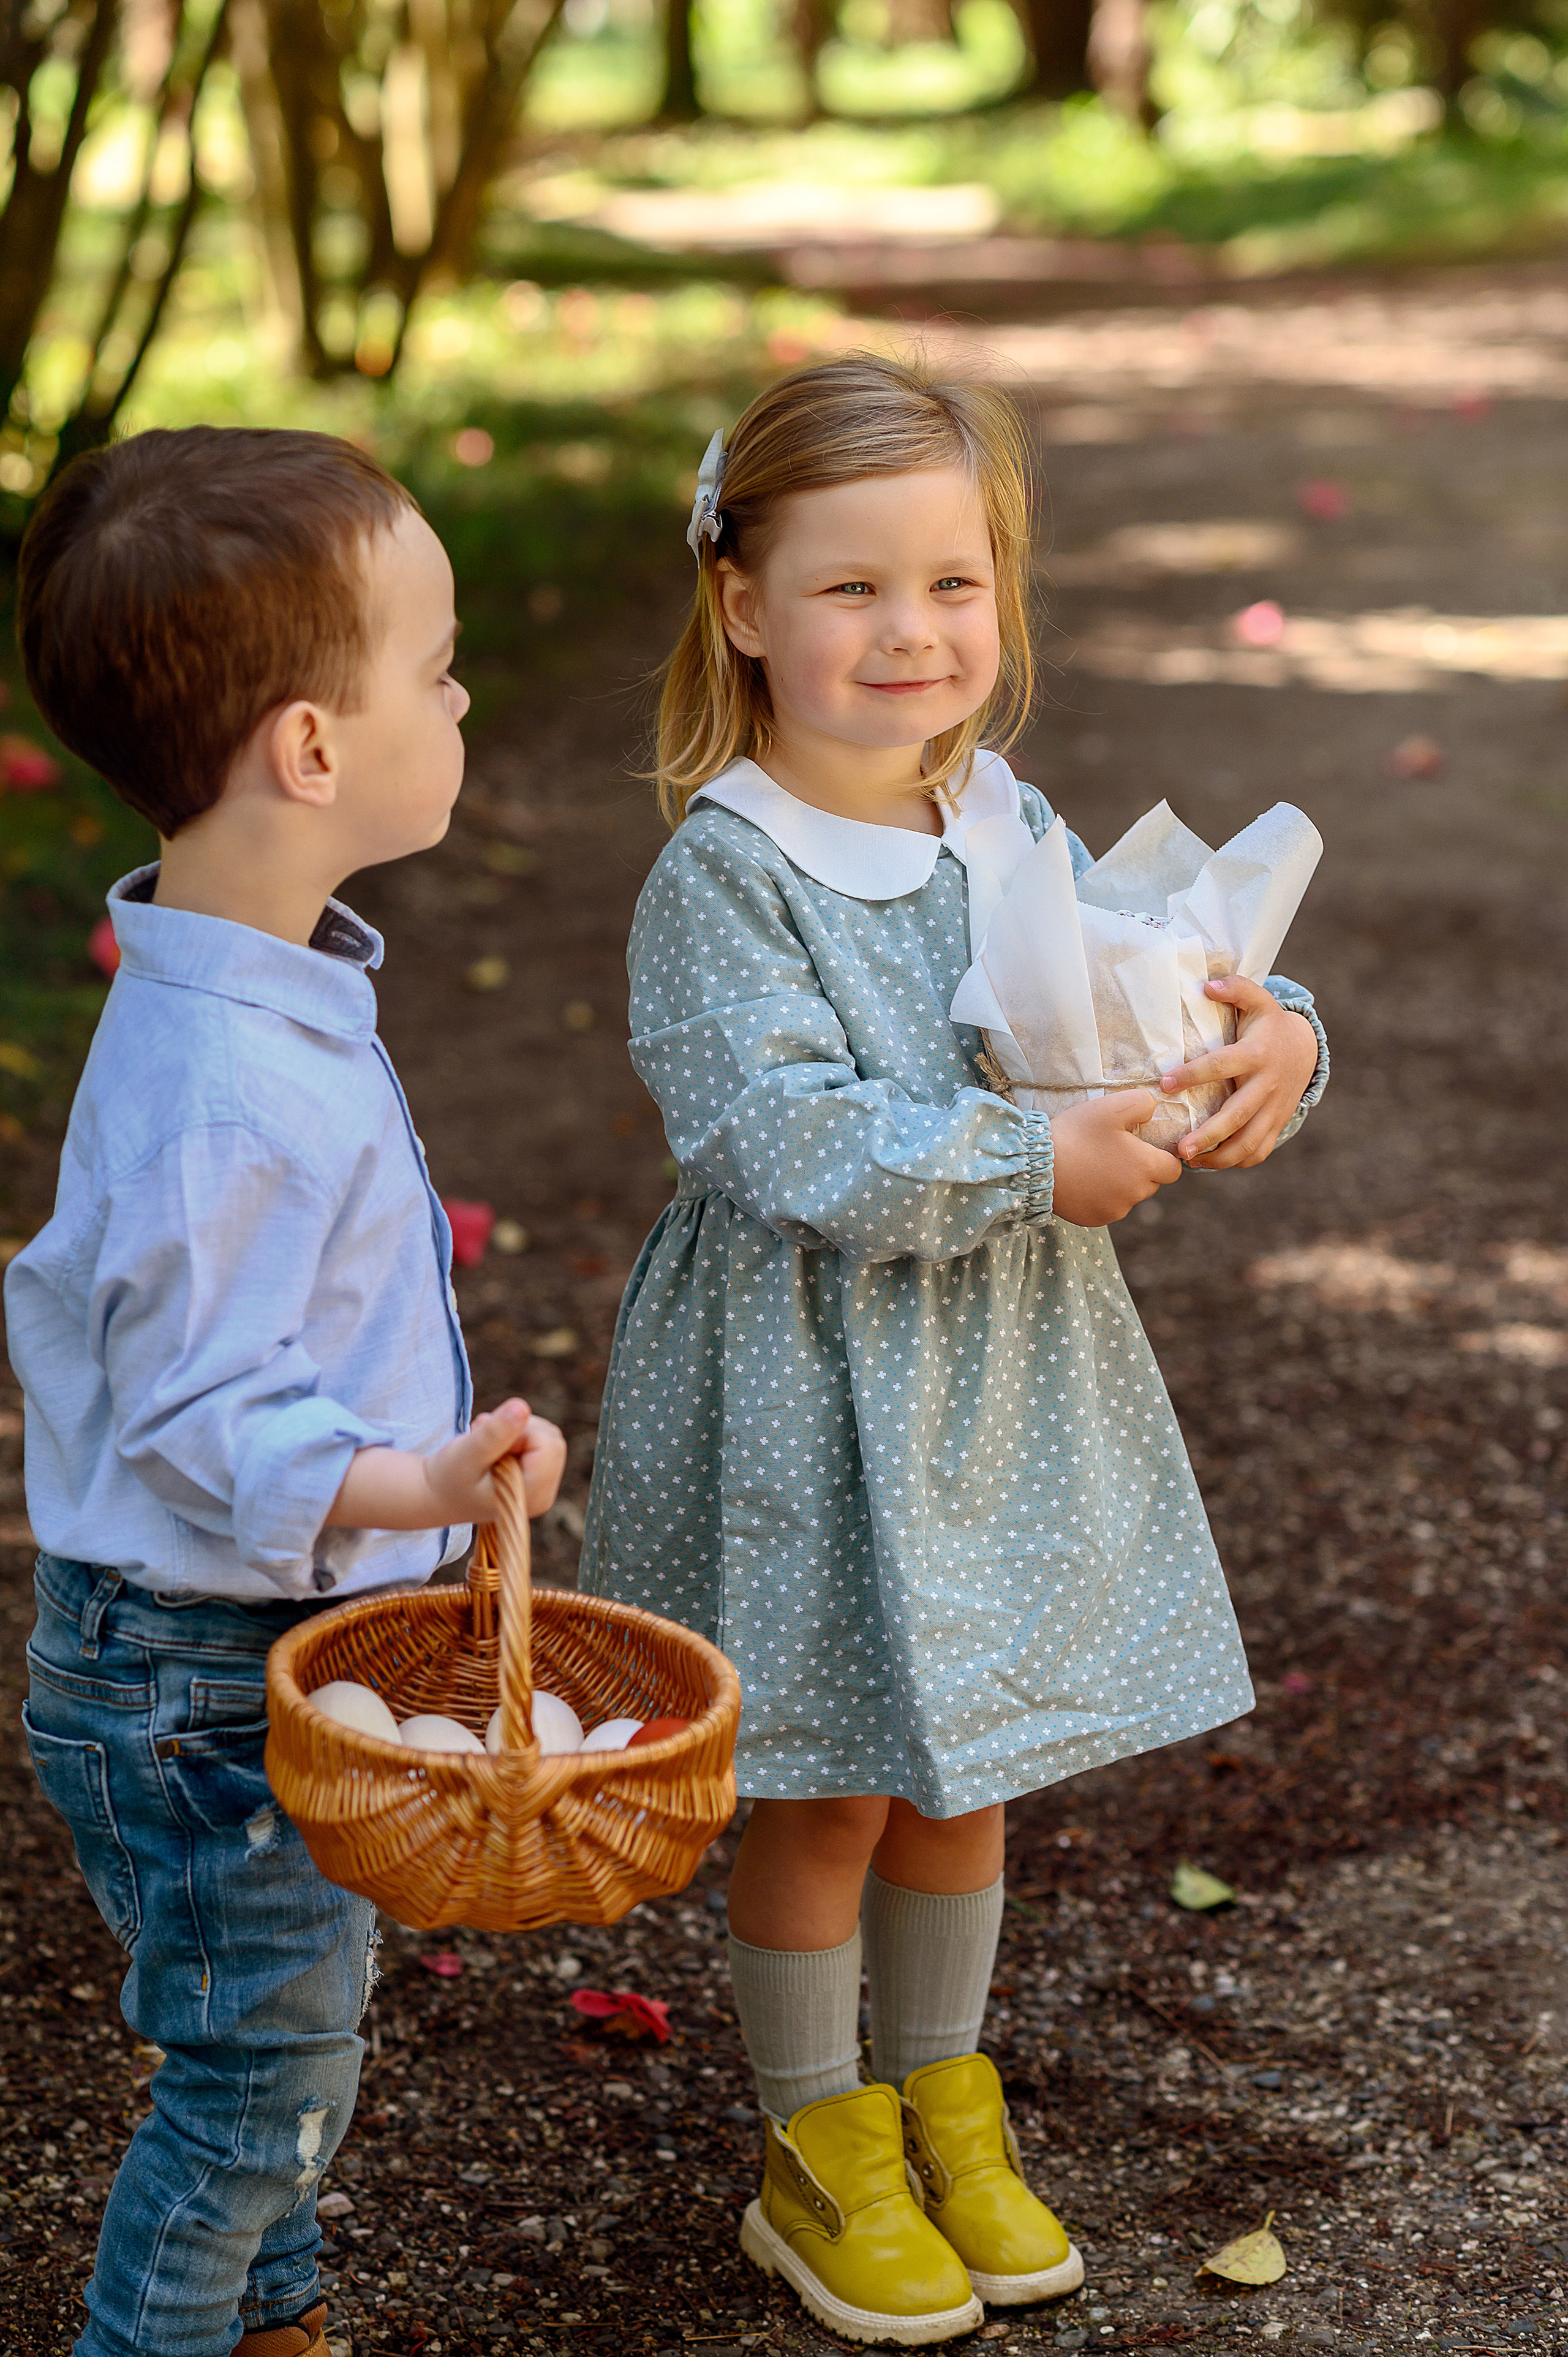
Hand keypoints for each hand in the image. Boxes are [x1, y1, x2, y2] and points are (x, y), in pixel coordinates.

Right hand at [325, 1398, 567, 1532]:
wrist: (430, 1495)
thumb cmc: (444, 1478)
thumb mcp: (465, 1454)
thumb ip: (494, 1433)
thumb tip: (522, 1406)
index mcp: (532, 1495)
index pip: (549, 1443)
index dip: (519, 1432)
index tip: (488, 1441)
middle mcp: (543, 1495)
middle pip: (550, 1437)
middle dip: (517, 1431)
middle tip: (484, 1442)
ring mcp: (540, 1488)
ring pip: (543, 1435)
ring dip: (513, 1432)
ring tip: (484, 1448)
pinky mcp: (533, 1477)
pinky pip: (535, 1438)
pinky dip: (513, 1436)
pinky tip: (489, 1452)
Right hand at [1050, 1091, 1183, 1226]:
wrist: (1036, 1165)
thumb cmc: (1076, 1134)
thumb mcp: (1111, 1107)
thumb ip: (1142, 1103)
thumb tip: (1153, 1109)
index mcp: (1145, 1167)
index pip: (1173, 1169)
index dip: (1162, 1156)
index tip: (1143, 1147)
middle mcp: (1136, 1194)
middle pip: (1151, 1183)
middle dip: (1138, 1169)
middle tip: (1112, 1152)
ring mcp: (1115, 1210)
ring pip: (1128, 1196)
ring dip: (1119, 1184)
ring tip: (1093, 1165)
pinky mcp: (1096, 1220)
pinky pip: (1107, 1208)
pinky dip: (1100, 1197)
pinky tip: (1082, 1181)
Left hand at [1160, 977, 1318, 1169]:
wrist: (1305, 1048)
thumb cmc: (1268, 1024)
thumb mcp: (1258, 1001)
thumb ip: (1236, 988)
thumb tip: (1206, 985)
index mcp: (1255, 1054)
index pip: (1220, 1065)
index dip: (1193, 1075)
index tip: (1165, 1084)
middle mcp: (1266, 1085)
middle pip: (1236, 1116)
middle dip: (1209, 1135)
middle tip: (1179, 1150)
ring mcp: (1274, 1108)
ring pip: (1249, 1141)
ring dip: (1220, 1158)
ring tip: (1189, 1161)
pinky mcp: (1277, 1122)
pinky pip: (1259, 1150)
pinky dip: (1238, 1161)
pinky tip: (1211, 1163)